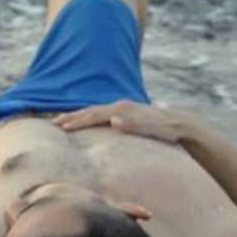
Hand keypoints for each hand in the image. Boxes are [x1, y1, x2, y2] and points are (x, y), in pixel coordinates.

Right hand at [52, 101, 193, 143]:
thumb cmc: (168, 130)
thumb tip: (113, 121)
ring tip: (63, 121)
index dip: (76, 121)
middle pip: (91, 110)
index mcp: (123, 110)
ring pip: (95, 110)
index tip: (60, 128)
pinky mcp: (126, 113)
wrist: (183, 124)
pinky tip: (86, 121)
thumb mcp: (154, 129)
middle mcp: (121, 106)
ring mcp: (124, 108)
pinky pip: (102, 113)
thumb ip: (134, 125)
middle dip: (72, 116)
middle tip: (53, 123)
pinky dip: (89, 116)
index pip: (94, 115)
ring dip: (78, 115)